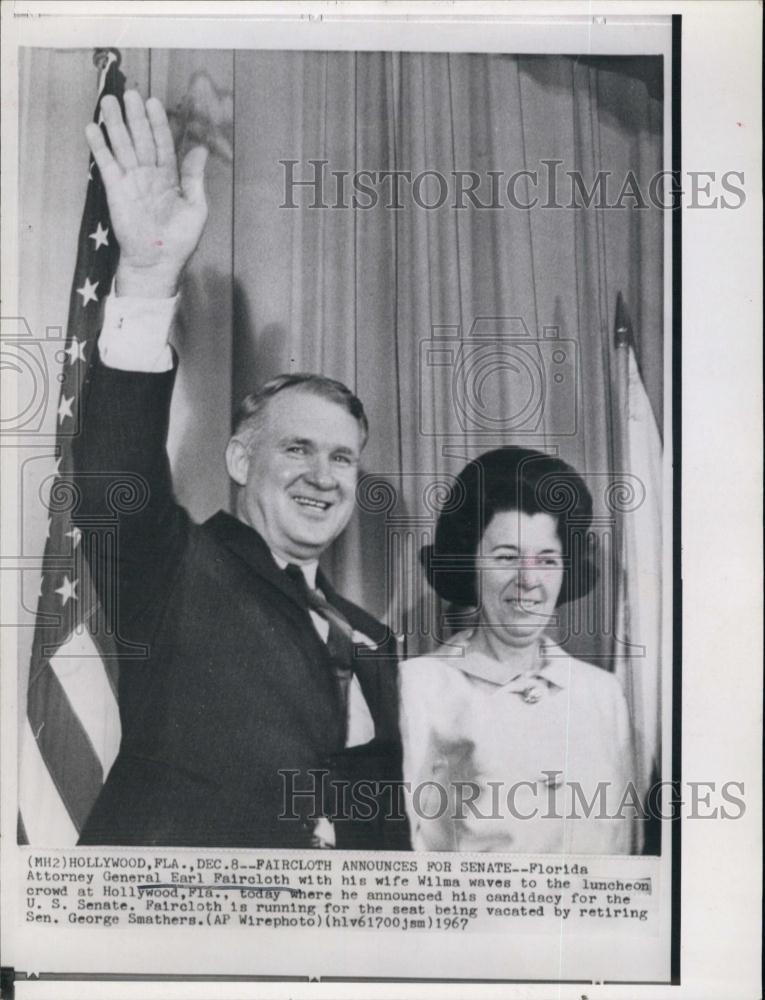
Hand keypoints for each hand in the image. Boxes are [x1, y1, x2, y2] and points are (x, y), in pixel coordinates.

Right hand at [85, 90, 208, 297]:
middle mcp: (149, 175)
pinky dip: (100, 147)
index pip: (163, 145)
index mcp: (170, 178)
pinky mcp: (116, 190)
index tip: (153, 102)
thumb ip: (194, 178)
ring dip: (115, 124)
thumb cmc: (180, 240)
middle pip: (141, 140)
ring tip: (107, 101)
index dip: (158, 124)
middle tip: (129, 93)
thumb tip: (199, 149)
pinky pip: (107, 164)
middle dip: (135, 117)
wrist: (158, 263)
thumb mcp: (196, 208)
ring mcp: (131, 181)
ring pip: (122, 147)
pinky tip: (93, 128)